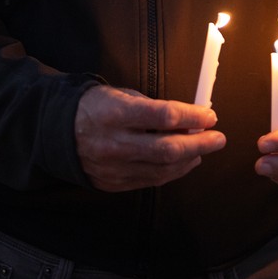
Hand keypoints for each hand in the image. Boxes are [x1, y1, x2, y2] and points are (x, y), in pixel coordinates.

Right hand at [74, 85, 224, 191]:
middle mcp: (115, 143)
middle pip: (168, 148)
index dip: (192, 116)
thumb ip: (154, 108)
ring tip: (204, 149)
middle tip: (218, 138)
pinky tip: (186, 162)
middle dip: (199, 143)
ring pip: (163, 169)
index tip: (209, 116)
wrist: (59, 132)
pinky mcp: (114, 183)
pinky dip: (173, 172)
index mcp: (116, 113)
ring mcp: (114, 167)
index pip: (164, 116)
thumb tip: (189, 118)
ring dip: (190, 159)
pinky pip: (152, 181)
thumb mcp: (122, 95)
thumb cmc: (96, 107)